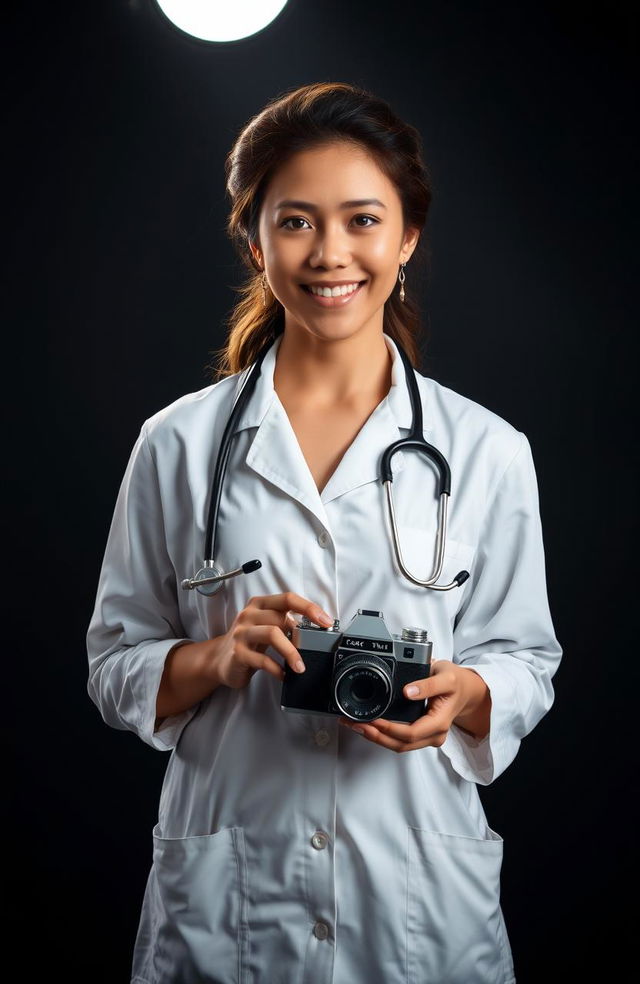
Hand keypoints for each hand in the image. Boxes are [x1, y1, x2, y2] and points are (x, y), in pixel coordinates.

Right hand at [216, 591, 332, 689]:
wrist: (218, 660)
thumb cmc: (249, 641)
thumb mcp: (266, 626)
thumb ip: (286, 623)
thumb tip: (314, 628)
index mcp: (259, 604)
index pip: (288, 598)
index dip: (309, 608)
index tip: (326, 621)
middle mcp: (249, 615)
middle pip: (281, 618)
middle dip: (301, 636)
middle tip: (313, 650)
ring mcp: (242, 633)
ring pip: (272, 634)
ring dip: (291, 652)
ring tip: (300, 666)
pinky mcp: (238, 653)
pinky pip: (262, 659)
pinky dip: (277, 668)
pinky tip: (283, 675)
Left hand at [338, 659, 490, 753]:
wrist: (466, 690)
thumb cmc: (456, 682)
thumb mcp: (446, 677)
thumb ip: (428, 684)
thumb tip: (409, 691)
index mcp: (439, 722)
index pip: (411, 733)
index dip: (389, 729)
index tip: (373, 719)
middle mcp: (434, 734)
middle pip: (401, 744)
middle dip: (376, 736)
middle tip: (355, 724)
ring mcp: (427, 737)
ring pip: (398, 745)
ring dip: (376, 737)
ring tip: (355, 725)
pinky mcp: (420, 734)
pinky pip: (400, 740)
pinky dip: (382, 735)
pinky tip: (369, 726)